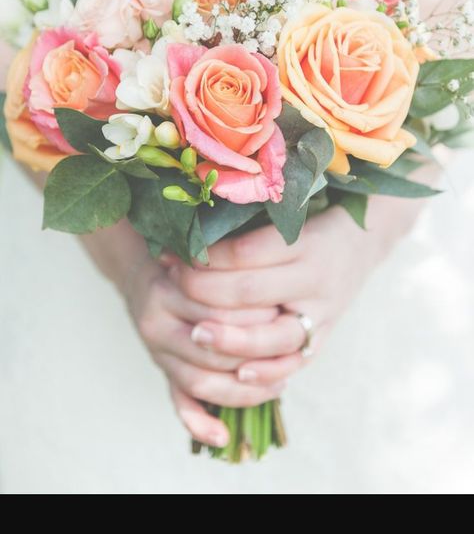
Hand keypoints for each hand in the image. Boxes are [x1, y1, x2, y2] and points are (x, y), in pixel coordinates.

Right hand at [125, 253, 283, 447]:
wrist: (142, 268)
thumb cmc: (184, 257)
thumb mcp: (199, 252)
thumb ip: (220, 263)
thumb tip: (260, 272)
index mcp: (167, 289)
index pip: (217, 310)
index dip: (254, 315)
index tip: (284, 311)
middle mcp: (156, 323)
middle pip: (211, 348)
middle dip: (254, 353)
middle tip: (288, 351)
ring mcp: (157, 352)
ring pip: (200, 380)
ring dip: (242, 388)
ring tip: (280, 382)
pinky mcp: (162, 371)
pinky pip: (179, 403)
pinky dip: (199, 424)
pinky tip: (223, 436)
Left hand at [166, 201, 404, 387]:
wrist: (363, 241)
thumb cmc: (315, 220)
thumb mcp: (290, 212)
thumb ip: (248, 223)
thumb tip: (189, 229)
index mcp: (305, 241)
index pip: (247, 251)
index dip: (207, 255)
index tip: (176, 251)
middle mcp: (316, 278)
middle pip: (252, 291)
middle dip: (205, 290)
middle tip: (172, 282)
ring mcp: (322, 313)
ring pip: (274, 336)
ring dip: (231, 338)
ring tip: (196, 335)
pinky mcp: (322, 338)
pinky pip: (294, 363)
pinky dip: (267, 373)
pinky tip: (239, 375)